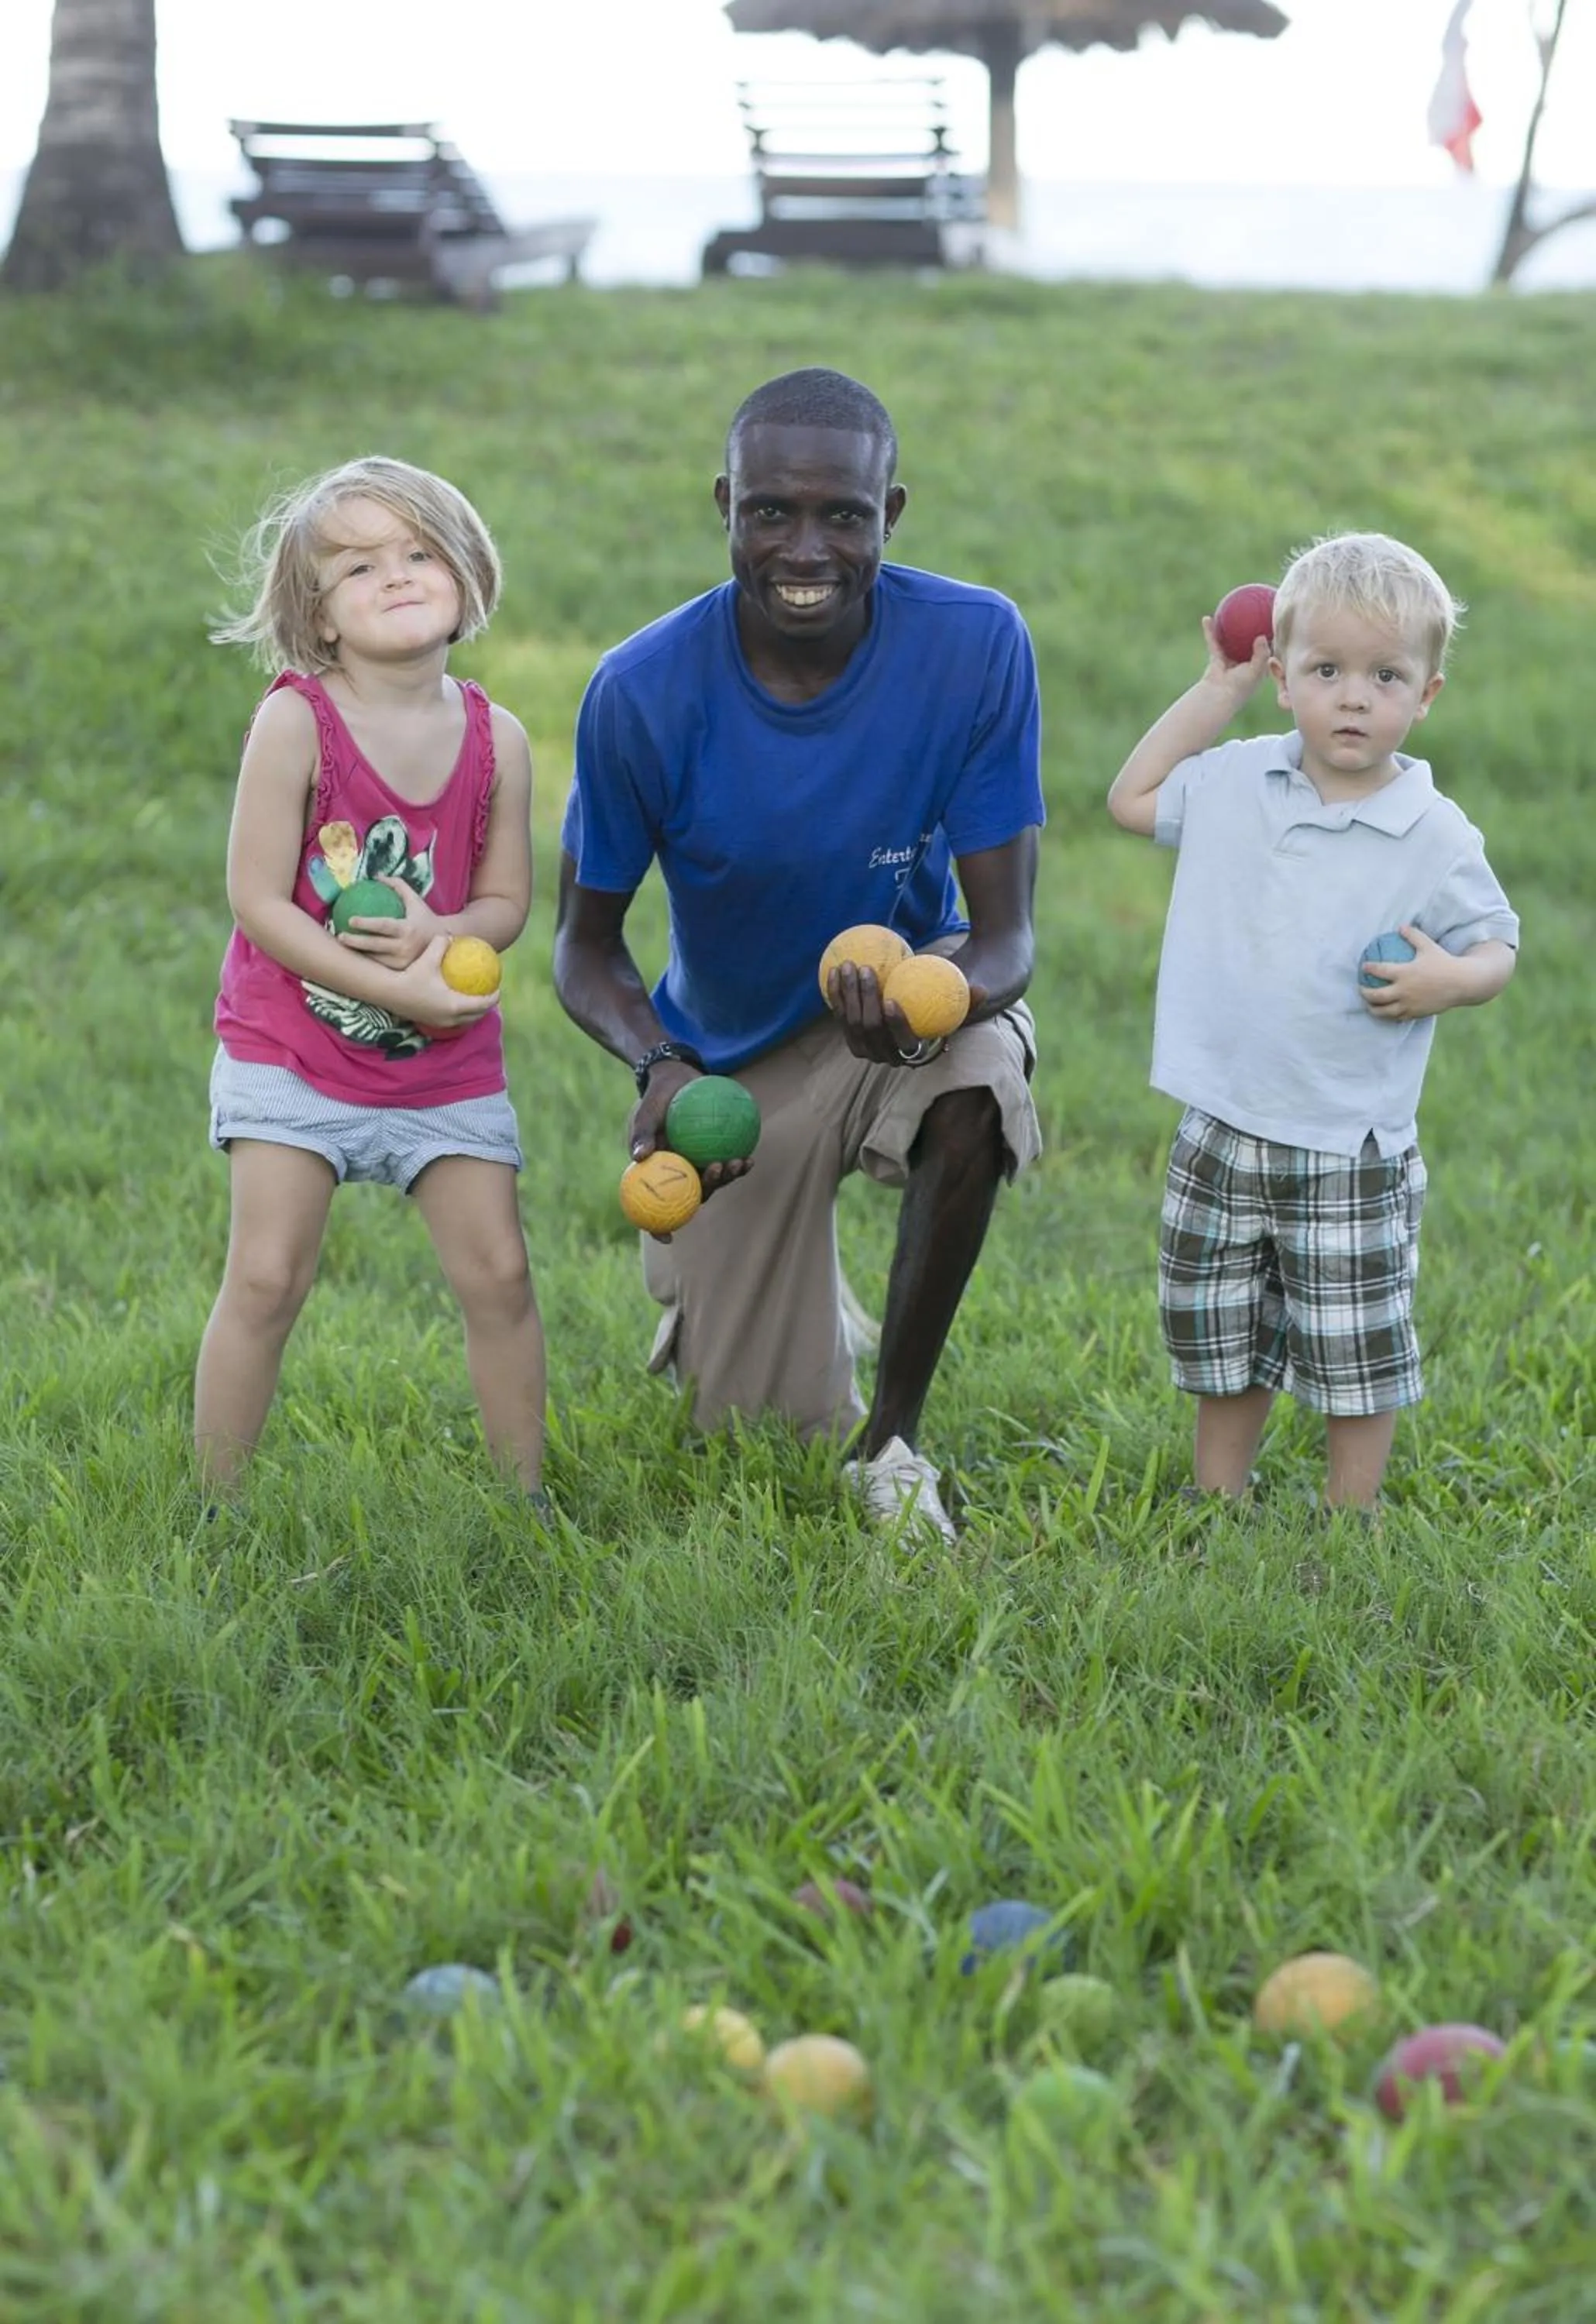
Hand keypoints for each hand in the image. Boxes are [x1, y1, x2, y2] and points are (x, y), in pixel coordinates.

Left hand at [337, 876, 443, 969]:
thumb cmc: (424, 917)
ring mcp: (404, 962)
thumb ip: (397, 886)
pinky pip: (381, 966)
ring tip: (343, 946)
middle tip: (340, 936)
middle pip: (375, 945)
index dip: (366, 923)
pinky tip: (355, 955)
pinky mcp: (402, 971)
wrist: (444, 941)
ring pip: (376, 959)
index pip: (383, 925)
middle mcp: (406, 947)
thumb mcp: (415, 900)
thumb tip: (376, 875)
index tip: (350, 920)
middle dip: (355, 942)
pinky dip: (368, 961)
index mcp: (408, 929)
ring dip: (358, 953)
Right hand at [388, 933, 496, 1031]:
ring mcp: (440, 1023)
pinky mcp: (430, 1023)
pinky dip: (459, 1014)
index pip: (483, 1003)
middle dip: (486, 1006)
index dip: (494, 997)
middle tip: (490, 994)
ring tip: (476, 1000)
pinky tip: (457, 1004)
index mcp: (455, 1004)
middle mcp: (451, 1017)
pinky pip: (452, 1021)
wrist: (388, 992)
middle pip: (477, 1015)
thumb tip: (451, 936)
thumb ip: (442, 944)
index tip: (498, 988)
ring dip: (473, 1012)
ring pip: (465, 1020)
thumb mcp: (429, 957)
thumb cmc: (411, 974)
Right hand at [627, 1058, 751, 1239]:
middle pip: (691, 1195)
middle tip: (716, 1169)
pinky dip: (737, 1164)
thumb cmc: (657, 1098)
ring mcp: (697, 1165)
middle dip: (708, 1188)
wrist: (677, 1080)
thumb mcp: (646, 1111)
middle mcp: (678, 1175)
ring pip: (711, 1180)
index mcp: (657, 1173)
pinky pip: (726, 1162)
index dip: (658, 1226)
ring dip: (726, 1177)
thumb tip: (639, 1156)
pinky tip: (749, 1158)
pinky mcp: (714, 1153)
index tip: (668, 1237)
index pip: (653, 1207)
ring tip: (736, 1162)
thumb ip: (642, 1133)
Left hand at [823, 960, 988, 1065]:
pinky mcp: (849, 1035)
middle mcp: (884, 1056)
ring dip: (848, 993)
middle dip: (865, 1000)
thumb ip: (969, 1001)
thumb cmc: (939, 1012)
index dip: (895, 1025)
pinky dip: (835, 994)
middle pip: (871, 1030)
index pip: (902, 1043)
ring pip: (851, 1023)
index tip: (892, 999)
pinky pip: (839, 1015)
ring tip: (849, 964)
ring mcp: (863, 1048)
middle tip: (867, 969)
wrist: (913, 1021)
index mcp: (911, 1054)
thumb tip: (980, 990)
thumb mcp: (956, 1008)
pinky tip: (834, 971)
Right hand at [1199, 615, 1272, 706]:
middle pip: (1249, 640)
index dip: (1272, 634)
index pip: (1268, 647)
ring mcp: (1230, 659)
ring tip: (1229, 610)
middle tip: (1256, 608)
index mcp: (1258, 665)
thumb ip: (1261, 654)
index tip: (1275, 619)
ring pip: (1230, 638)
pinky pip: (1213, 641)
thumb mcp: (1255, 671)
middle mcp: (1244, 661)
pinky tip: (1207, 618)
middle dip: (1252, 626)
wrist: (1219, 697)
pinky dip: (1209, 631)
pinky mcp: (1216, 658)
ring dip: (1229, 626)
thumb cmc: (1240, 686)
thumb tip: (1262, 636)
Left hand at [1359, 925, 1454, 1020]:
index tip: (1363, 966)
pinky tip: (1386, 1013)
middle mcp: (1404, 990)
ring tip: (1369, 1005)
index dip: (1369, 968)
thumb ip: (1413, 935)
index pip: (1379, 970)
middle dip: (1364, 992)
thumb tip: (1401, 926)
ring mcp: (1409, 1004)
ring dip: (1373, 1008)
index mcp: (1405, 973)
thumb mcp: (1428, 946)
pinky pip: (1398, 1017)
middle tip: (1361, 988)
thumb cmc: (1444, 962)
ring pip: (1384, 1011)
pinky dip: (1389, 1016)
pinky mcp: (1416, 1013)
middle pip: (1376, 995)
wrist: (1462, 983)